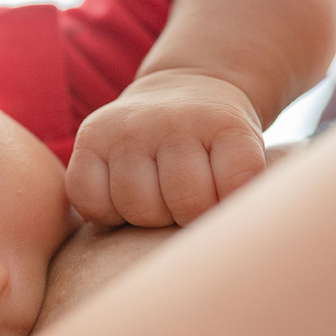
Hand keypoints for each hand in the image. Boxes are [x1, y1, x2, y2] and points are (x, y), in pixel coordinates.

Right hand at [65, 70, 265, 226]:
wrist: (185, 88)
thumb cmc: (218, 143)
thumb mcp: (246, 155)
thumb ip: (241, 193)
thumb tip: (213, 247)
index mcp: (225, 124)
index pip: (235, 188)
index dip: (230, 210)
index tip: (224, 203)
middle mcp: (174, 120)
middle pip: (183, 203)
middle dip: (186, 217)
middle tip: (187, 204)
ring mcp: (128, 127)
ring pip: (135, 206)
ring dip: (147, 217)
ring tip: (156, 201)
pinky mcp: (91, 136)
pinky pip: (88, 197)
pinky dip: (104, 212)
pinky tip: (120, 200)